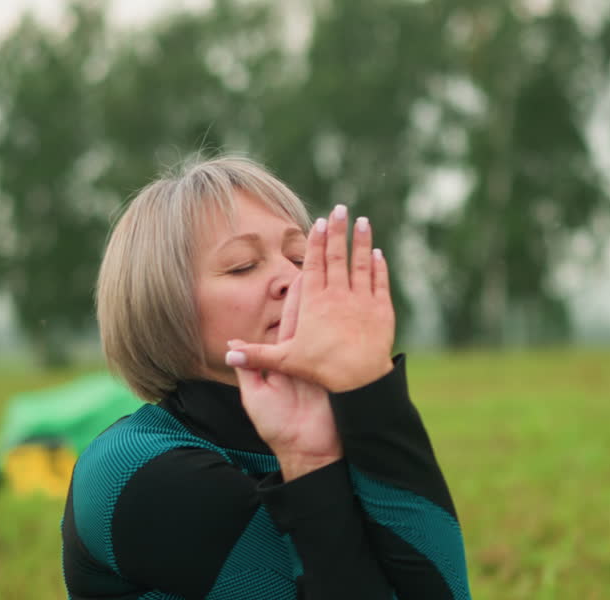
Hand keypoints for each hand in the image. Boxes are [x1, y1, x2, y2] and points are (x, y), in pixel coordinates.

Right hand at [225, 205, 394, 392]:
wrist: (360, 381)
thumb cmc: (322, 370)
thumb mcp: (286, 361)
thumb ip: (257, 355)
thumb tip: (227, 353)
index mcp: (315, 303)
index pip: (314, 265)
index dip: (316, 243)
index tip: (320, 222)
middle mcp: (339, 296)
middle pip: (337, 257)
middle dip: (338, 231)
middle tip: (340, 209)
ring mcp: (362, 301)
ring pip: (361, 265)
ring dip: (361, 242)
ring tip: (363, 222)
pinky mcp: (382, 311)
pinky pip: (380, 283)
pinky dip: (379, 267)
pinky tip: (378, 255)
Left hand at [233, 274, 341, 479]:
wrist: (306, 452)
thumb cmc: (278, 427)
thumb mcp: (255, 395)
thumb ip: (248, 368)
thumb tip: (232, 346)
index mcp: (286, 358)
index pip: (291, 321)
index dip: (295, 296)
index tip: (301, 270)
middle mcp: (307, 357)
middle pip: (315, 316)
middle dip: (322, 290)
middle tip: (329, 262)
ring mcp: (326, 364)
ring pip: (334, 326)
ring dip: (341, 301)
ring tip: (350, 274)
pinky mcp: (340, 376)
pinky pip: (348, 346)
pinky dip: (355, 326)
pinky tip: (364, 307)